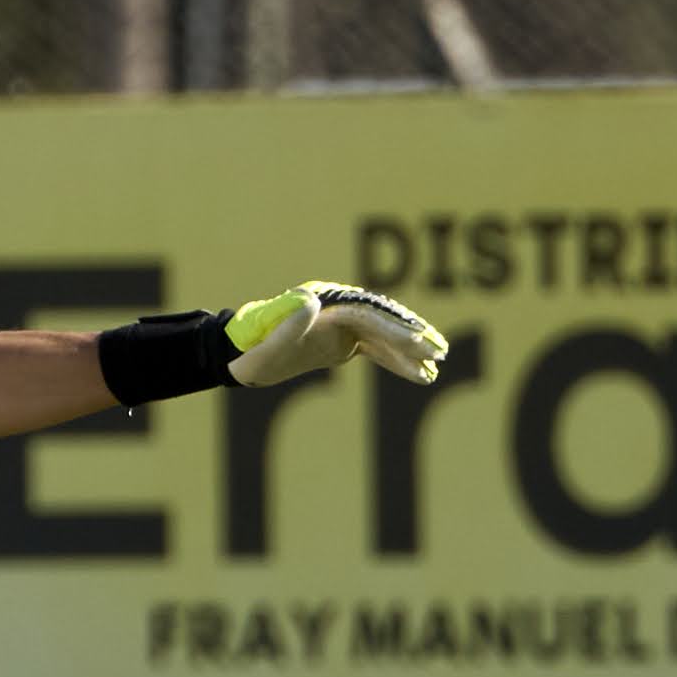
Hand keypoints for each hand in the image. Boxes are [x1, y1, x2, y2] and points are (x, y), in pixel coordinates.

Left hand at [223, 281, 447, 386]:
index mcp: (322, 302)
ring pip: (383, 336)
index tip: (418, 342)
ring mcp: (340, 325)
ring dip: (410, 351)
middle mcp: (336, 308)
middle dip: (412, 337)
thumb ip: (285, 324)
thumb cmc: (247, 351)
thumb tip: (310, 299)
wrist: (235, 357)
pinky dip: (396, 363)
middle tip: (441, 353)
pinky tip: (419, 377)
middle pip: (382, 320)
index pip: (367, 313)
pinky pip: (375, 350)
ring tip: (437, 368)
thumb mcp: (263, 344)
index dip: (394, 328)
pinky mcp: (341, 341)